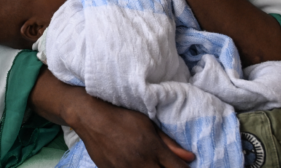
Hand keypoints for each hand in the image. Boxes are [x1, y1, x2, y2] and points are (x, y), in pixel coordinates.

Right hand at [71, 97, 193, 167]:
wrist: (90, 117)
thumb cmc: (121, 117)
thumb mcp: (148, 124)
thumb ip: (169, 143)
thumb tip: (190, 157)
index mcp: (153, 148)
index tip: (183, 166)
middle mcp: (141, 162)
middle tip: (164, 164)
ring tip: (148, 163)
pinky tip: (135, 163)